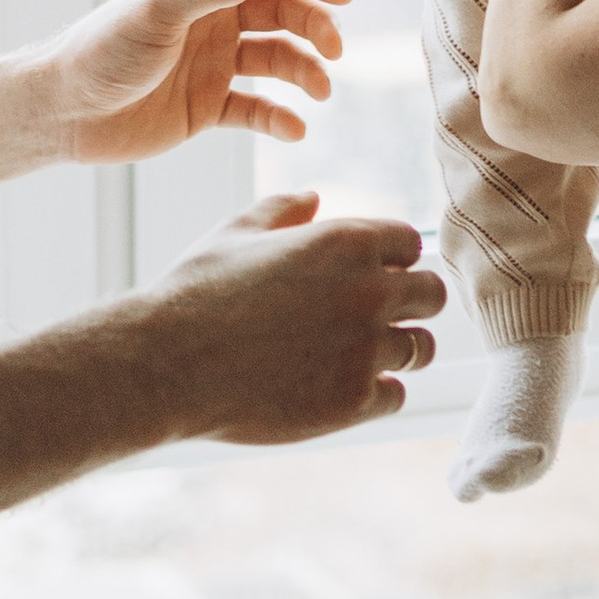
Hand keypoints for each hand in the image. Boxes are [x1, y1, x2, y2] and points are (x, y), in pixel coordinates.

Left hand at [40, 0, 350, 165]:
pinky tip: (294, 128)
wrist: (62, 111)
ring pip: (278, 61)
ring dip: (305, 73)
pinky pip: (257, 109)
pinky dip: (280, 117)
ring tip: (319, 93)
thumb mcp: (158, 12)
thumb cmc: (101, 50)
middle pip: (284, 14)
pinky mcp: (207, 106)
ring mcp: (213, 63)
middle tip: (334, 52)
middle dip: (315, 28)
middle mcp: (214, 19)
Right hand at [163, 189, 445, 442]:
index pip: (411, 243)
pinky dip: (375, 393)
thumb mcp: (237, 233)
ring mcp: (365, 350)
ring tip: (352, 355)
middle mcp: (368, 292)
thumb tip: (314, 197)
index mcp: (346, 242)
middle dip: (408, 304)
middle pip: (432, 295)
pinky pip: (396, 394)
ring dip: (395, 350)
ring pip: (420, 348)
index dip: (390, 259)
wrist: (166, 367)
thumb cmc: (195, 294)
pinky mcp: (353, 402)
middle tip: (371, 318)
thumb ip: (285, 210)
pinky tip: (337, 388)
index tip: (366, 276)